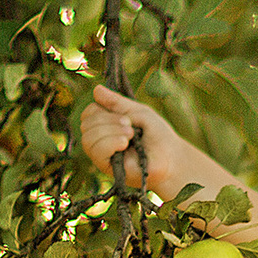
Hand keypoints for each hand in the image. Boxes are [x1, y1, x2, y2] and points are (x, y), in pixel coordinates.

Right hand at [78, 83, 193, 193]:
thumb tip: (96, 89)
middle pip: (86, 124)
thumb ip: (117, 102)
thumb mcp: (137, 112)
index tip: (124, 114)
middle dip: (107, 120)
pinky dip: (109, 143)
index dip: (100, 109)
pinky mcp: (107, 168)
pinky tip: (125, 143)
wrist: (171, 157)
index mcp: (106, 125)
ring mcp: (102, 155)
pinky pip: (96, 152)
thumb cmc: (157, 135)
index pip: (89, 113)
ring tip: (130, 135)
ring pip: (88, 138)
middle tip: (130, 125)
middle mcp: (100, 140)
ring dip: (110, 131)